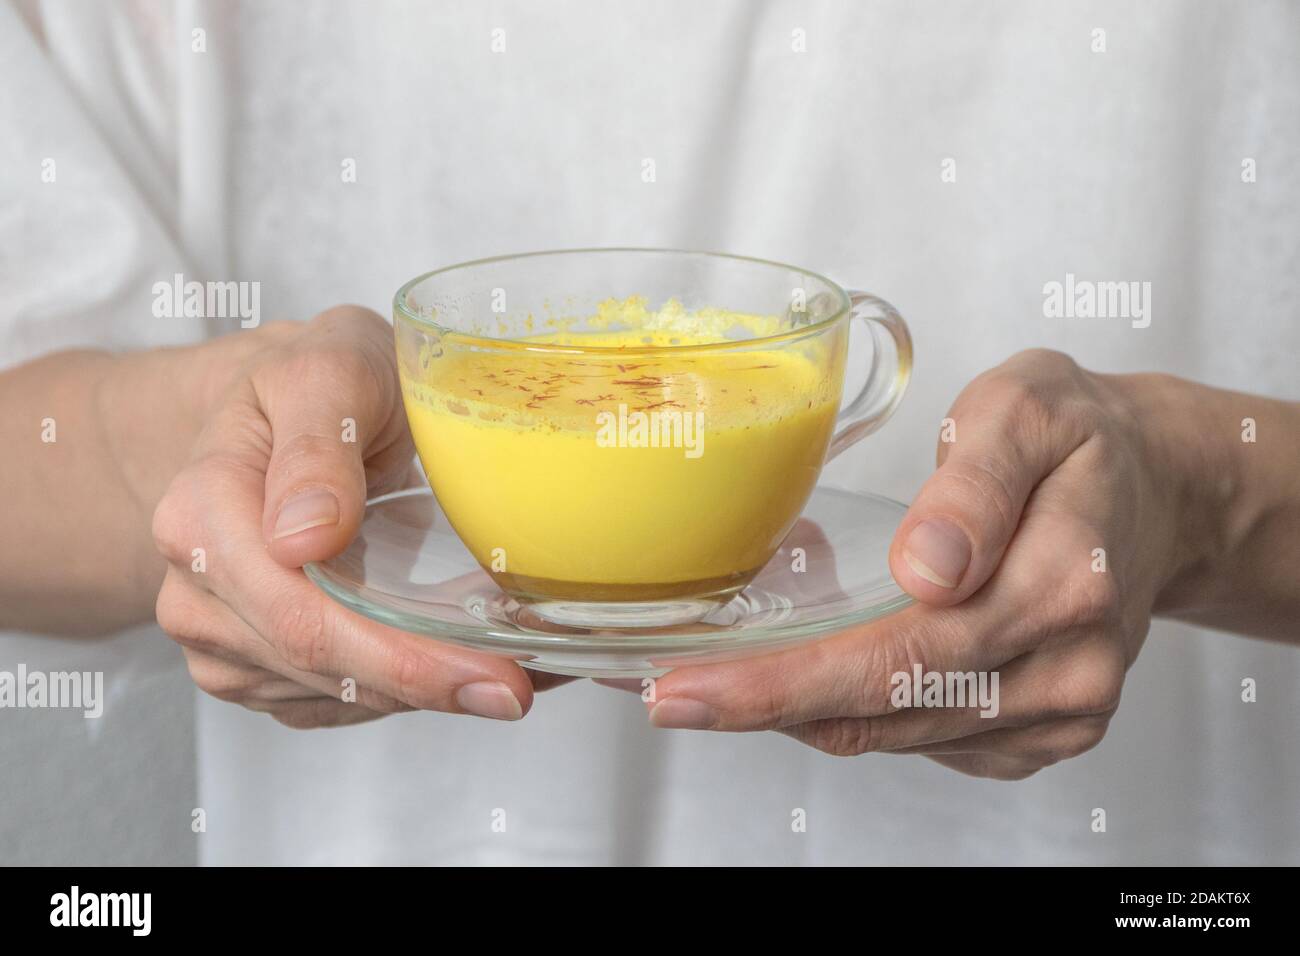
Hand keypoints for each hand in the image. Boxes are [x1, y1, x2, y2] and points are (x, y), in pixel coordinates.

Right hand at [152, 306, 537, 727]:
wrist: (292, 405)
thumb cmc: (317, 380)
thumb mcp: (328, 370)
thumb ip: (317, 443)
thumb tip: (304, 539)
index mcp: (202, 517)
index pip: (301, 617)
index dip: (398, 658)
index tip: (488, 671)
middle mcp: (198, 590)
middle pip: (320, 666)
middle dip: (427, 685)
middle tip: (520, 690)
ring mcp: (223, 637)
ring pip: (333, 694)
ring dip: (424, 692)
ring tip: (510, 673)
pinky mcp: (260, 666)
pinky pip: (335, 700)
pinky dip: (405, 690)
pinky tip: (462, 667)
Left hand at [638, 349, 1180, 778]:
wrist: (1155, 492)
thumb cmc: (1079, 440)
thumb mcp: (1027, 409)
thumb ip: (976, 484)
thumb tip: (928, 569)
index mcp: (1063, 584)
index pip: (899, 658)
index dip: (782, 684)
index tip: (687, 693)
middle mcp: (1068, 670)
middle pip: (884, 713)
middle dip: (764, 706)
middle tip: (669, 693)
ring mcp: (1057, 714)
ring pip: (895, 736)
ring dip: (803, 706)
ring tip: (729, 667)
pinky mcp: (1037, 734)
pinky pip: (923, 739)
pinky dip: (856, 706)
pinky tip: (817, 662)